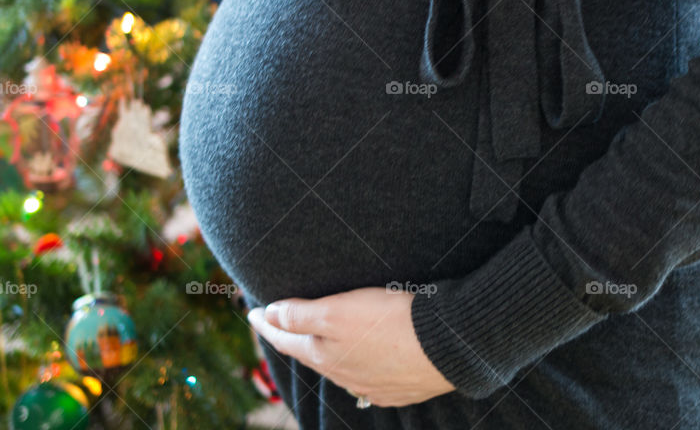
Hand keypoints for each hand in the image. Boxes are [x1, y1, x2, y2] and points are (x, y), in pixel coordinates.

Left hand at [246, 287, 455, 406]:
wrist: (447, 347)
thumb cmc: (390, 323)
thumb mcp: (338, 312)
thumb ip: (301, 315)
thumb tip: (269, 315)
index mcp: (324, 355)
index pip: (286, 339)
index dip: (267, 324)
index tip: (252, 313)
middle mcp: (344, 375)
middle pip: (309, 354)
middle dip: (292, 338)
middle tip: (277, 324)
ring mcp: (371, 385)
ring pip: (337, 368)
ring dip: (323, 353)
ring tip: (315, 340)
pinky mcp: (398, 387)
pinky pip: (365, 378)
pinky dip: (354, 366)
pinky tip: (360, 362)